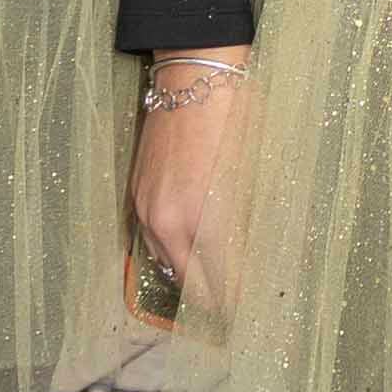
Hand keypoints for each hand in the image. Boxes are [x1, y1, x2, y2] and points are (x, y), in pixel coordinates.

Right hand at [125, 49, 253, 329]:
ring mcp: (147, 211)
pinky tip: (189, 256)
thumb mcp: (254, 174)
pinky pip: (153, 241)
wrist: (191, 72)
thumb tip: (254, 258)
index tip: (251, 318)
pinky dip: (172, 255)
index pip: (223, 286)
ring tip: (214, 292)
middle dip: (214, 304)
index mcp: (206, 221)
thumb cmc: (237, 117)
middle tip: (235, 315)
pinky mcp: (136, 195)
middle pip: (191, 287)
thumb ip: (249, 223)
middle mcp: (170, 225)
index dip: (238, 306)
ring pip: (169, 266)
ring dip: (190, 281)